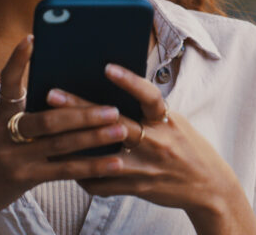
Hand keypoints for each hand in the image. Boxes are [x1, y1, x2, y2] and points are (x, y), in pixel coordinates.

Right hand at [0, 36, 126, 220]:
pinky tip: (115, 162)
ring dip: (95, 137)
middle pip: (48, 120)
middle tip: (113, 108)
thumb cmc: (2, 146)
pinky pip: (66, 170)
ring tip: (121, 130)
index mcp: (2, 112)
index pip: (8, 83)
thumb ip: (34, 105)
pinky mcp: (27, 178)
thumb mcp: (8, 123)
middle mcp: (5, 133)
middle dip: (84, 114)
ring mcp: (15, 158)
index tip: (32, 38)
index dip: (18, 61)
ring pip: (61, 145)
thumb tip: (76, 83)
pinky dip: (92, 166)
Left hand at [47, 64, 255, 233]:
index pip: (148, 96)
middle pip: (114, 124)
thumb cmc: (188, 146)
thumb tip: (117, 94)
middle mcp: (157, 141)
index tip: (107, 68)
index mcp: (167, 120)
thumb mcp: (175, 122)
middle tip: (53, 94)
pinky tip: (68, 167)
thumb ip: (150, 111)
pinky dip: (85, 175)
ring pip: (101, 156)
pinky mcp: (137, 188)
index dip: (129, 82)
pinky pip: (103, 183)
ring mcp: (146, 167)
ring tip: (48, 134)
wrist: (208, 185)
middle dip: (81, 108)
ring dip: (73, 145)